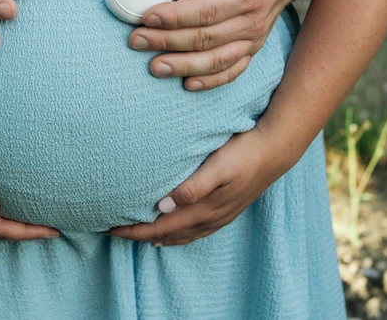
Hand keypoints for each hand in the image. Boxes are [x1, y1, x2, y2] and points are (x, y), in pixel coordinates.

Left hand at [106, 123, 292, 245]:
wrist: (275, 149)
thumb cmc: (243, 152)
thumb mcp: (218, 166)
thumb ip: (192, 188)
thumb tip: (162, 207)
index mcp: (203, 209)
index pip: (160, 228)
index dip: (134, 230)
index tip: (110, 227)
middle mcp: (210, 218)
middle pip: (167, 235)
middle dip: (139, 235)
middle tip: (113, 230)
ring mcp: (219, 216)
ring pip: (182, 236)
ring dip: (158, 237)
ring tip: (138, 235)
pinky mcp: (226, 210)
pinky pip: (195, 231)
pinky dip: (178, 235)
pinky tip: (172, 231)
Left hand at [128, 0, 298, 90]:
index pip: (206, 10)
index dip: (175, 17)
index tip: (147, 17)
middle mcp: (253, 21)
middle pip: (205, 38)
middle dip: (167, 41)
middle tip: (136, 40)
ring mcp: (254, 39)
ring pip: (215, 60)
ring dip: (182, 66)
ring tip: (154, 66)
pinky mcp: (251, 50)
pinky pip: (231, 71)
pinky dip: (209, 81)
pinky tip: (186, 83)